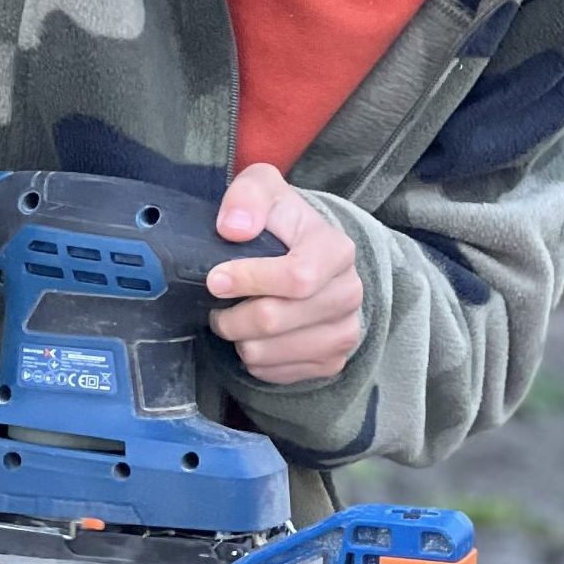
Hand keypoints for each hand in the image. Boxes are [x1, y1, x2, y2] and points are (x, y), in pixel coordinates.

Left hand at [206, 163, 363, 384]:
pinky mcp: (330, 362)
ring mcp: (344, 333)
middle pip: (274, 319)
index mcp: (336, 250)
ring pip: (266, 352)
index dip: (250, 280)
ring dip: (237, 338)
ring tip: (234, 317)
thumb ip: (248, 197)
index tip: (215, 279)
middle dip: (231, 315)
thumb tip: (233, 228)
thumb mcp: (263, 189)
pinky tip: (254, 335)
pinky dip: (251, 358)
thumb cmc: (280, 223)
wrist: (308, 258)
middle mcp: (348, 294)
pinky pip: (272, 373)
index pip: (297, 278)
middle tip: (217, 304)